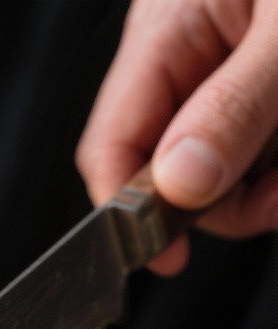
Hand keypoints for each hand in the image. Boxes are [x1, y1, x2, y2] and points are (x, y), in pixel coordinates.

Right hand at [76, 0, 277, 273]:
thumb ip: (234, 108)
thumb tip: (180, 184)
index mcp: (168, 25)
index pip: (113, 142)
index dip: (128, 211)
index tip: (169, 257)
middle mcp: (193, 52)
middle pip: (175, 172)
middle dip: (231, 197)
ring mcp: (235, 71)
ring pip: (230, 172)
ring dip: (274, 185)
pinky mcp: (271, 87)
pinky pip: (268, 156)